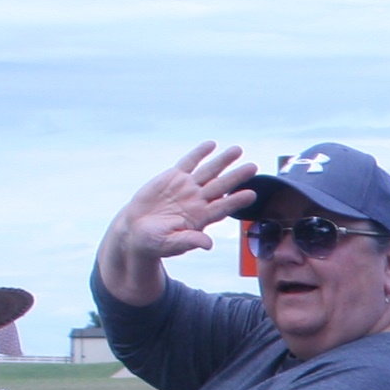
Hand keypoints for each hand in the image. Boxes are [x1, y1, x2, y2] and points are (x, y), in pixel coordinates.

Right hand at [106, 142, 255, 268]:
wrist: (136, 230)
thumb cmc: (155, 242)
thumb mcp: (170, 244)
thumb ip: (189, 242)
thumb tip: (208, 244)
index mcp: (201, 218)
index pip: (223, 208)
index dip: (236, 201)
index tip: (251, 194)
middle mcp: (198, 201)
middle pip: (221, 186)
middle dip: (237, 176)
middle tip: (253, 167)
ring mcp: (187, 187)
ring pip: (209, 171)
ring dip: (223, 161)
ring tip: (237, 150)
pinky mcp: (173, 177)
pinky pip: (189, 163)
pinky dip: (199, 153)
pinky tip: (211, 145)